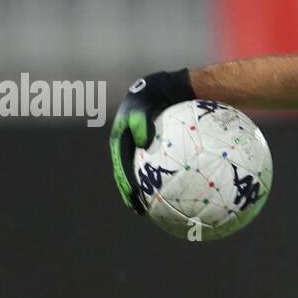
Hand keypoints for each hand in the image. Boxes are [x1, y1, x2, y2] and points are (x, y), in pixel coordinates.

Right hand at [109, 68, 194, 211]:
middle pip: (127, 174)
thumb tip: (142, 142)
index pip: (120, 165)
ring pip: (143, 173)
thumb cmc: (152, 96)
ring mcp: (141, 148)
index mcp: (121, 139)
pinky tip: (177, 192)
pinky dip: (165, 180)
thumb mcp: (142, 104)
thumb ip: (139, 120)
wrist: (164, 88)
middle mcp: (129, 146)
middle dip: (131, 193)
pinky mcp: (155, 150)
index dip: (125, 181)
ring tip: (153, 208)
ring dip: (146, 191)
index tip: (132, 195)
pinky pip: (160, 167)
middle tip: (138, 209)